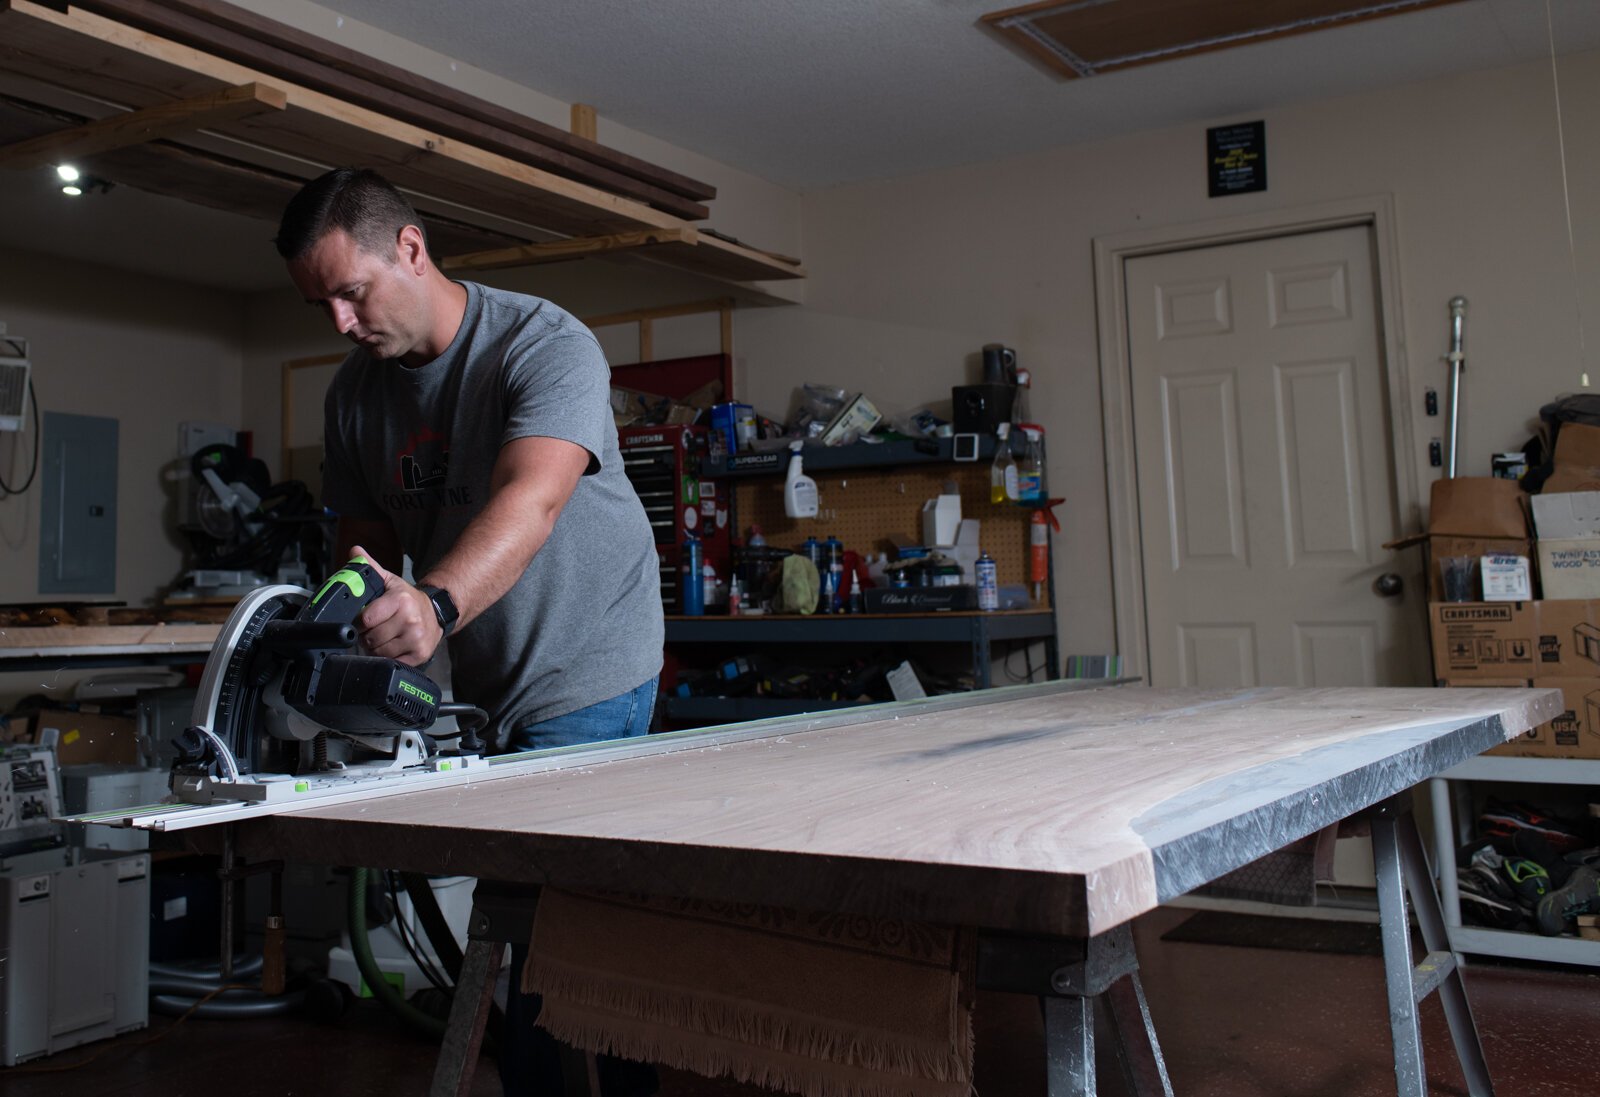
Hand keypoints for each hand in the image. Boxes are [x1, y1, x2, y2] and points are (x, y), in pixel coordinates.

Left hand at [349, 545, 441, 665]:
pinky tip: (393, 646)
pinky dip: (388, 657)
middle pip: (371, 638)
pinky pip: (391, 662)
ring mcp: (416, 639)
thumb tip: (354, 551)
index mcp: (401, 601)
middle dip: (367, 635)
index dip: (359, 621)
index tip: (362, 620)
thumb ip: (371, 568)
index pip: (366, 619)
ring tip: (384, 637)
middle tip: (374, 629)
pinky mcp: (419, 655)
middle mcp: (411, 620)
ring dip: (376, 647)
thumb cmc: (409, 600)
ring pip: (379, 652)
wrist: (437, 613)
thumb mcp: (391, 582)